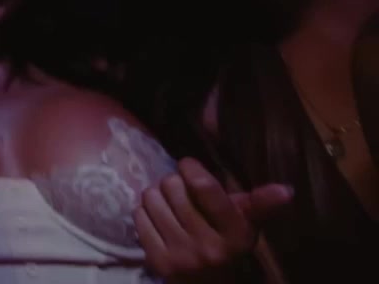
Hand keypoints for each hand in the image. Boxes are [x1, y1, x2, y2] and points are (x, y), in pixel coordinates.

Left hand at [135, 158, 292, 281]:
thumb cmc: (227, 245)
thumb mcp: (246, 225)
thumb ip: (261, 203)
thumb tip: (286, 189)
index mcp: (236, 234)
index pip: (206, 189)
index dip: (191, 169)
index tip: (189, 165)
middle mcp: (209, 247)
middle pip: (173, 186)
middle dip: (174, 182)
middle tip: (181, 190)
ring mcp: (181, 256)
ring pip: (152, 197)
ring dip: (157, 195)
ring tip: (169, 204)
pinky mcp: (158, 261)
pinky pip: (139, 215)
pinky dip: (146, 212)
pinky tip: (159, 220)